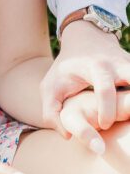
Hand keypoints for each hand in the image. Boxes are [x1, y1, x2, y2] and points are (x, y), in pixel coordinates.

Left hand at [40, 21, 129, 150]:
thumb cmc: (66, 68)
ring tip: (127, 112)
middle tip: (128, 115)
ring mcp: (129, 64)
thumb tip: (67, 136)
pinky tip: (127, 106)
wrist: (83, 37)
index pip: (105, 89)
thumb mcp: (51, 86)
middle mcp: (116, 64)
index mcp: (94, 67)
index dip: (106, 110)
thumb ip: (51, 112)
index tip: (103, 125)